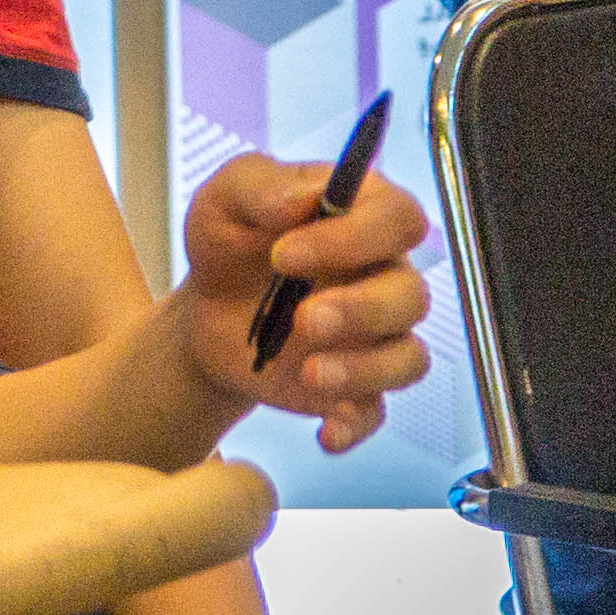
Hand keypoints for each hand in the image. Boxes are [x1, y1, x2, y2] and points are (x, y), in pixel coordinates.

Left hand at [179, 152, 430, 441]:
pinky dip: (354, 425)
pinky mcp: (354, 386)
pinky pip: (377, 411)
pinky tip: (325, 430)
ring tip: (307, 370)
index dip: (357, 237)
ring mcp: (373, 336)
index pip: (399, 218)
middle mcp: (381, 275)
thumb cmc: (229, 244)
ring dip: (363, 369)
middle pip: (412, 295)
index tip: (287, 253)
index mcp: (361, 217)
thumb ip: (260, 184)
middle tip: (303, 318)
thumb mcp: (226, 199)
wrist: (204, 312)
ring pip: (408, 357)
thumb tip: (302, 197)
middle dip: (360, 311)